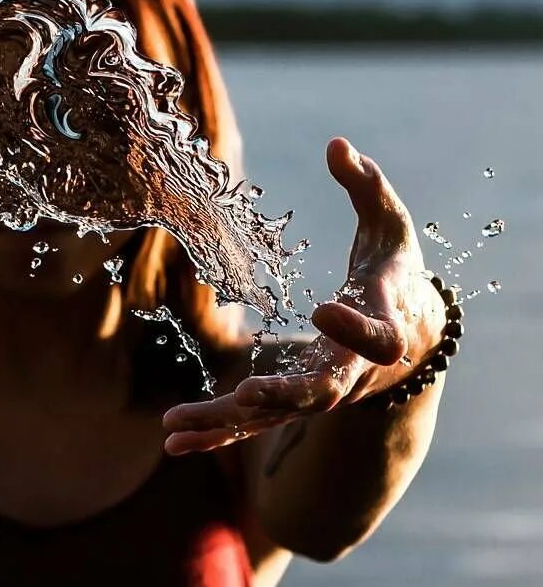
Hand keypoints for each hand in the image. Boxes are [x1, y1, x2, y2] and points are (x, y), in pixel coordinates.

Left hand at [162, 137, 446, 453]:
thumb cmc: (397, 272)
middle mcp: (353, 371)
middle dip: (285, 395)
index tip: (325, 308)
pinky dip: (215, 433)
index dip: (357, 327)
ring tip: (172, 429)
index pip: (379, 338)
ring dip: (224, 423)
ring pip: (274, 417)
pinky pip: (253, 423)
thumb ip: (367, 187)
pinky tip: (173, 443)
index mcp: (384, 326)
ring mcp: (321, 392)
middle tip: (248, 395)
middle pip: (321, 393)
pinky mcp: (293, 400)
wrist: (414, 337)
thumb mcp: (390, 225)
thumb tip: (336, 143)